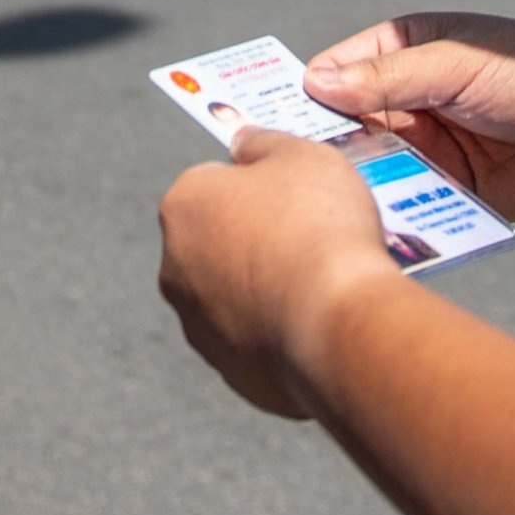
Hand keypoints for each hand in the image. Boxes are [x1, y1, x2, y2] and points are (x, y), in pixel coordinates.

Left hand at [155, 129, 401, 419]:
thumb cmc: (319, 226)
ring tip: (322, 285)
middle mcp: (175, 269)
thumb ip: (264, 143)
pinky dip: (282, 334)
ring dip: (266, 290)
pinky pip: (257, 344)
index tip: (298, 197)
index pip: (213, 183)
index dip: (259, 186)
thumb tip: (242, 141)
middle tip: (312, 239)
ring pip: (235, 297)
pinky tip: (319, 325)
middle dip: (256, 241)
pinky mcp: (231, 373)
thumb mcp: (301, 155)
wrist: (339, 325)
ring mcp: (200, 327)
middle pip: (218, 243)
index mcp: (182, 207)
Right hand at [305, 12, 514, 220]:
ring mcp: (430, 148)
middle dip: (323, 146)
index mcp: (406, 52)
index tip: (265, 120)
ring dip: (356, 183)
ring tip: (328, 202)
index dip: (304, 94)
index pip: (337, 73)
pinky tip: (368, 225)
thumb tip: (315, 82)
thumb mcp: (456, 65)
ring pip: (373, 167)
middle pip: (347, 126)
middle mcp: (410, 101)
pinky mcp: (452, 192)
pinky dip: (391, 212)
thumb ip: (389, 78)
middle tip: (289, 171)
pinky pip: (409, 202)